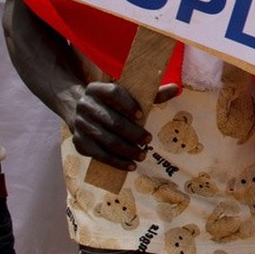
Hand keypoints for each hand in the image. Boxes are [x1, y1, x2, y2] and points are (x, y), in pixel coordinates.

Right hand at [65, 80, 180, 169]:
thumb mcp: (127, 95)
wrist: (80, 111)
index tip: (141, 114)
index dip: (127, 104)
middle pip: (111, 121)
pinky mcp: (79, 143)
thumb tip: (175, 89)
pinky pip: (99, 155)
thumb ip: (151, 94)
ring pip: (106, 140)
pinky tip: (130, 165)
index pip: (113, 93)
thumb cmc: (112, 102)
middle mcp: (85, 106)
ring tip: (142, 155)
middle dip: (132, 133)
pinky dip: (116, 161)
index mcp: (97, 89)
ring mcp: (80, 125)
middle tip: (148, 140)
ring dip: (126, 150)